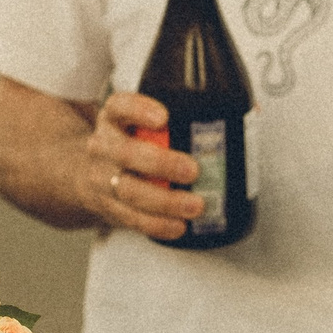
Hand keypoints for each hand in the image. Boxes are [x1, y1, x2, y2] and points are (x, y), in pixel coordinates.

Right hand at [87, 91, 201, 240]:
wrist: (87, 172)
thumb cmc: (128, 143)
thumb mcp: (138, 122)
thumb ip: (178, 119)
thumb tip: (245, 115)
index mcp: (113, 118)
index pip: (120, 106)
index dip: (139, 110)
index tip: (164, 116)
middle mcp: (103, 147)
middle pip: (126, 154)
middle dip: (161, 163)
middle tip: (192, 169)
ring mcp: (102, 179)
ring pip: (129, 191)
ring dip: (165, 201)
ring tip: (194, 205)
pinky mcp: (108, 207)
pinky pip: (131, 218)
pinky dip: (157, 224)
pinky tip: (178, 225)